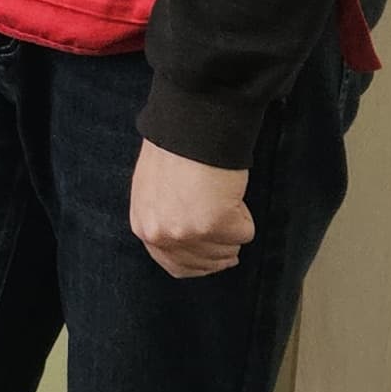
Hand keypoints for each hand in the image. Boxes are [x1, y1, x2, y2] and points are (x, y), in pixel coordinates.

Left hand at [130, 140, 253, 279]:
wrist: (190, 125)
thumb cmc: (174, 149)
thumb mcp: (153, 192)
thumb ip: (165, 220)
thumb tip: (190, 243)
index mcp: (145, 227)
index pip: (176, 265)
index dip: (202, 262)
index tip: (219, 257)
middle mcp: (163, 235)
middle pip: (205, 263)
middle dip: (221, 247)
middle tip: (227, 223)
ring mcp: (189, 232)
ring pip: (227, 251)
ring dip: (232, 227)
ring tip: (223, 198)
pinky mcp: (217, 224)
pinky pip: (245, 233)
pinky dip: (245, 215)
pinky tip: (232, 194)